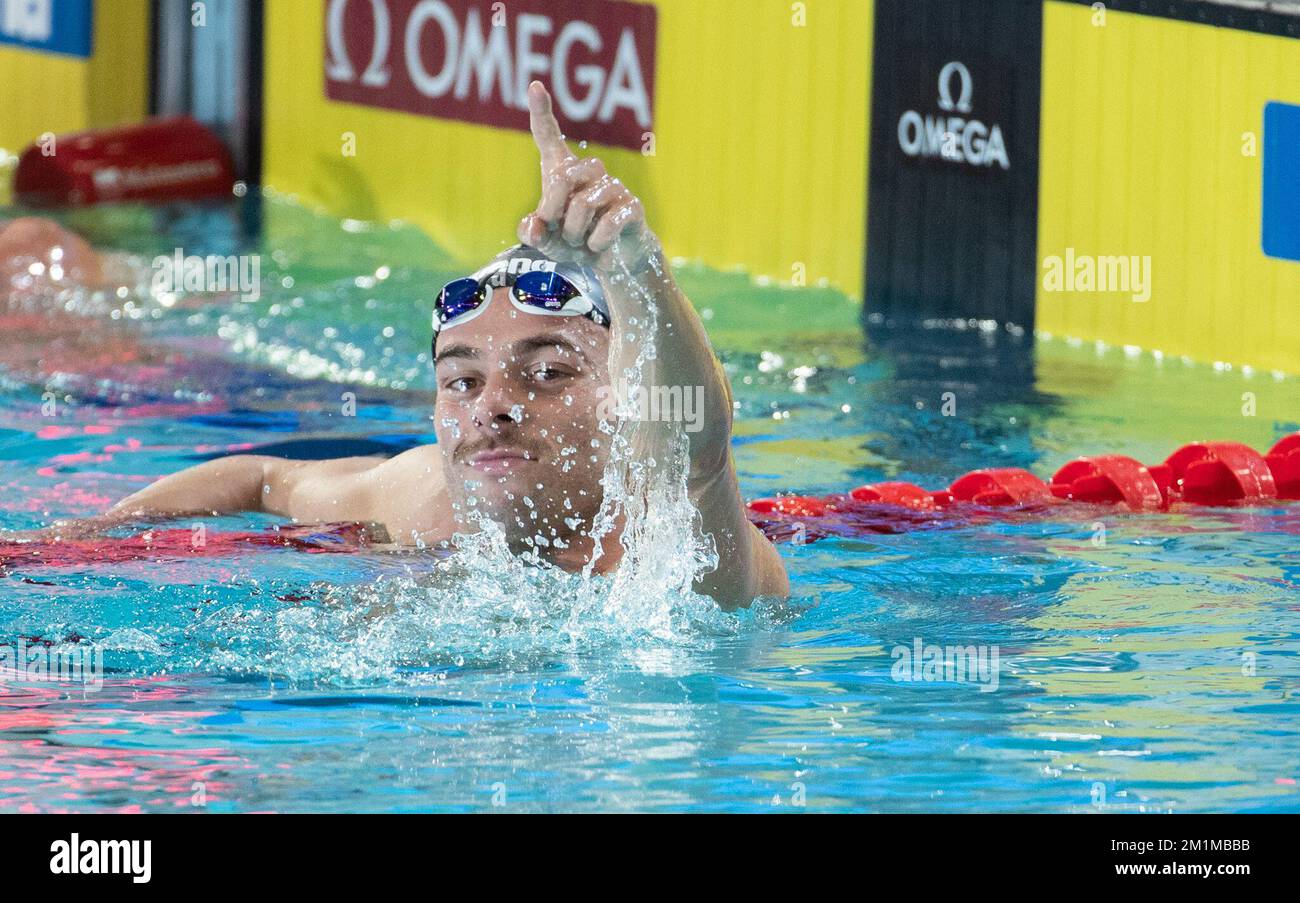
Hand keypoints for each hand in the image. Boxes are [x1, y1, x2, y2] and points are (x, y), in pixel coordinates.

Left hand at [517, 81, 659, 276]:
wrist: (613, 262)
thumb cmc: (575, 243)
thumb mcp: (546, 241)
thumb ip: (531, 232)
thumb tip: (534, 226)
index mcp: (564, 171)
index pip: (548, 137)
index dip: (541, 112)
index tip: (534, 86)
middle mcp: (589, 172)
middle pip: (563, 178)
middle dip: (555, 213)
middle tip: (561, 233)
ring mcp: (613, 186)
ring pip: (584, 204)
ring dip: (575, 233)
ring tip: (581, 242)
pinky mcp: (632, 206)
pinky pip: (608, 223)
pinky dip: (596, 243)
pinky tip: (599, 247)